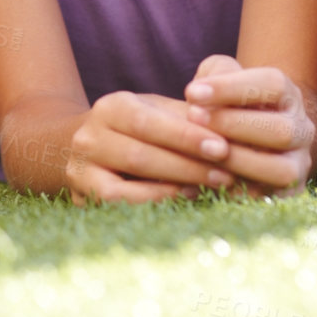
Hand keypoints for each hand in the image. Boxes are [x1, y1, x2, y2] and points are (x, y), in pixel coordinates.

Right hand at [66, 91, 232, 204]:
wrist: (89, 146)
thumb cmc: (139, 127)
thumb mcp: (159, 112)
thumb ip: (191, 119)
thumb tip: (235, 132)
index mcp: (111, 108)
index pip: (147, 122)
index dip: (185, 137)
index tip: (222, 147)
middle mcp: (88, 138)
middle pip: (139, 156)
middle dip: (187, 167)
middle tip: (228, 176)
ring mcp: (81, 172)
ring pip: (125, 189)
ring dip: (172, 192)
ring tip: (210, 190)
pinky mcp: (82, 199)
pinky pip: (118, 209)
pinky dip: (152, 205)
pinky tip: (182, 201)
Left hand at [184, 56, 313, 194]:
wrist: (244, 141)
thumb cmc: (225, 104)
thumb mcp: (220, 80)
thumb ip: (215, 74)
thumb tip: (200, 94)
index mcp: (288, 95)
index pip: (272, 85)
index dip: (231, 88)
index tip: (192, 92)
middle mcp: (301, 129)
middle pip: (281, 129)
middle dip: (233, 125)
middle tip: (193, 118)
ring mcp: (299, 165)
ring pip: (282, 171)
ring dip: (239, 162)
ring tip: (202, 151)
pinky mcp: (289, 196)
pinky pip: (270, 200)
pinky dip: (238, 192)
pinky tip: (206, 180)